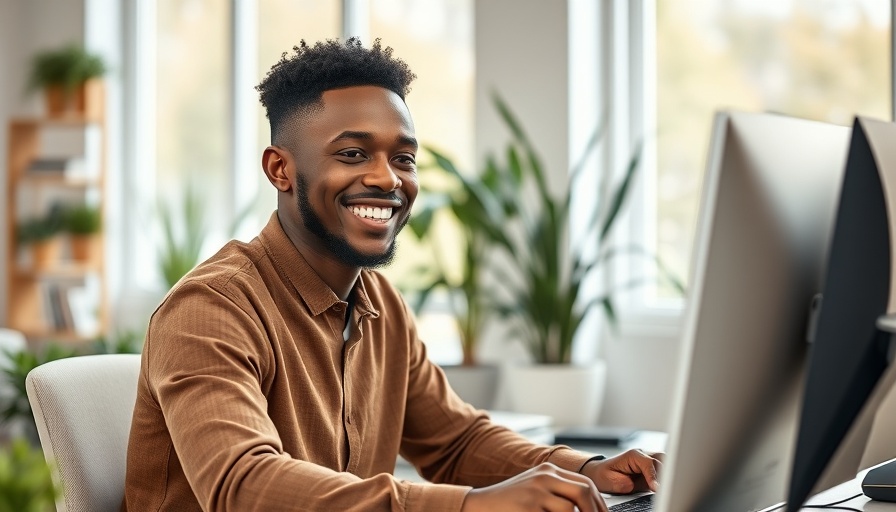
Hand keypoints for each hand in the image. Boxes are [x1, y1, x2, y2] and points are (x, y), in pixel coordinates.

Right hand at [461, 462, 608, 511]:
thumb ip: (558, 493)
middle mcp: (543, 476)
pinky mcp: (528, 507)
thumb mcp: (535, 491)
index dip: (599, 503)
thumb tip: (587, 506)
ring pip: (571, 508)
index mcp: (548, 470)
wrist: (478, 506)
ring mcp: (535, 492)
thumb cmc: (508, 503)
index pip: (586, 483)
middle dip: (595, 511)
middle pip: (584, 491)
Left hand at [580, 449, 663, 494]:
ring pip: (665, 462)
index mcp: (632, 455)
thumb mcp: (611, 481)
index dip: (654, 476)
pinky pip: (664, 468)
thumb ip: (626, 484)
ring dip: (667, 473)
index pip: (649, 463)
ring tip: (665, 487)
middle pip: (661, 460)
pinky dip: (666, 476)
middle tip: (664, 488)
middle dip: (665, 473)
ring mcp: (648, 459)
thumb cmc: (604, 475)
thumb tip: (639, 486)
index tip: (657, 488)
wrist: (600, 473)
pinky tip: (664, 485)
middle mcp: (642, 454)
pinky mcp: (651, 468)